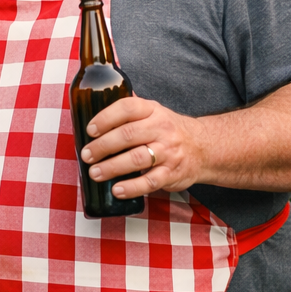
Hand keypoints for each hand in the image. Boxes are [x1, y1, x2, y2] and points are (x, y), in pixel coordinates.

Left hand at [79, 95, 205, 200]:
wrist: (204, 148)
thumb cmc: (168, 131)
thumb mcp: (153, 112)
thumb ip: (130, 109)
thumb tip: (97, 101)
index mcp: (153, 111)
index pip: (127, 108)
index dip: (106, 118)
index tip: (90, 130)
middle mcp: (161, 129)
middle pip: (128, 135)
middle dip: (103, 146)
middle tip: (86, 155)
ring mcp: (168, 152)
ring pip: (137, 159)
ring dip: (112, 167)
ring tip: (95, 173)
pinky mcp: (171, 173)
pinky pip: (150, 182)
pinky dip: (132, 188)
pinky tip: (116, 190)